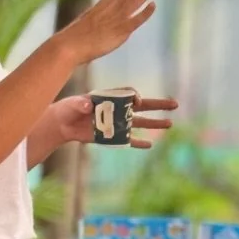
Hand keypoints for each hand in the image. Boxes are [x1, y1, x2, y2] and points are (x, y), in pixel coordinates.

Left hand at [55, 90, 178, 148]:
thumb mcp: (73, 104)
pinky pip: (128, 140)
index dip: (136, 96)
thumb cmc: (68, 109)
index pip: (129, 93)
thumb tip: (87, 105)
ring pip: (140, 123)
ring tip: (170, 124)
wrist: (63, 124)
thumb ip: (80, 104)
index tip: (137, 101)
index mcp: (111, 97)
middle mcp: (118, 108)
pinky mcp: (112, 136)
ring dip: (154, 124)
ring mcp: (117, 122)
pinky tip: (150, 145)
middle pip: (143, 106)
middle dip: (159, 105)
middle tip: (175, 105)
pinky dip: (138, 143)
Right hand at [60, 0, 167, 64]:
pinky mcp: (118, 32)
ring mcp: (117, 17)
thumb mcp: (96, 16)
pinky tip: (153, 5)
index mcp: (108, 0)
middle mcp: (114, 5)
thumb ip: (109, 11)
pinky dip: (143, 14)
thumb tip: (118, 8)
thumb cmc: (80, 34)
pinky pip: (132, 22)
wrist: (68, 46)